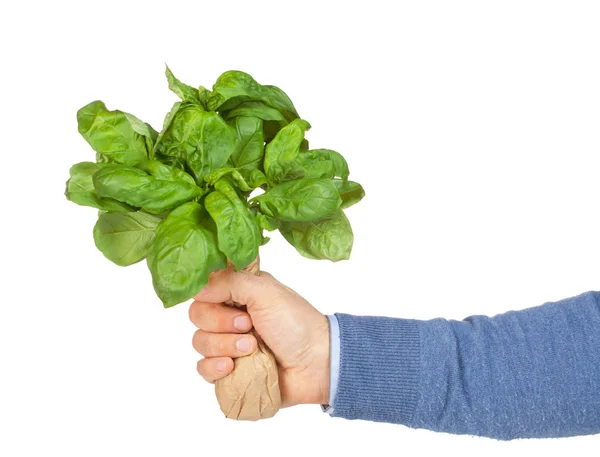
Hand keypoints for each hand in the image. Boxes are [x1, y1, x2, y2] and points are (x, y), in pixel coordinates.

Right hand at [189, 267, 329, 407]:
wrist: (315, 364)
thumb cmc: (296, 323)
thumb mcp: (265, 291)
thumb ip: (229, 282)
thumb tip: (197, 289)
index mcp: (239, 293)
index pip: (204, 289)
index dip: (211, 297)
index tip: (231, 303)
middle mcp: (230, 316)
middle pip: (198, 316)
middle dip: (221, 323)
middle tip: (248, 326)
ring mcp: (228, 344)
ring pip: (199, 342)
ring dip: (224, 345)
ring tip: (252, 349)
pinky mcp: (228, 371)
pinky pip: (203, 369)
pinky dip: (214, 368)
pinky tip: (232, 367)